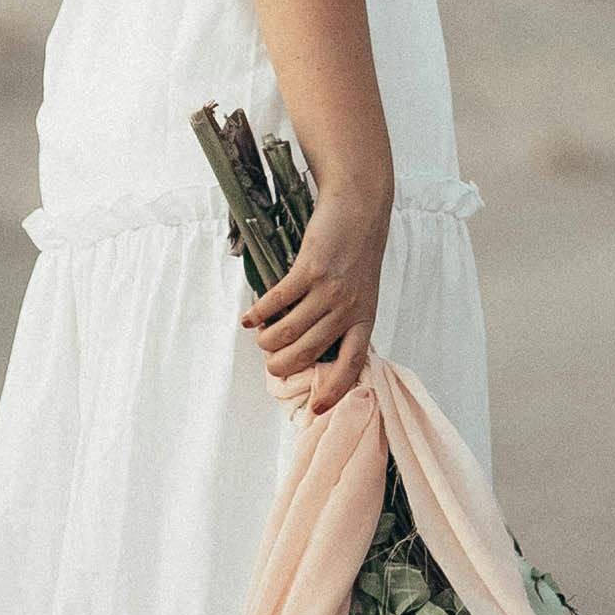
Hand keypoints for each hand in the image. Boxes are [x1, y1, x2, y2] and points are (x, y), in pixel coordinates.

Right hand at [243, 187, 390, 415]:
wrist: (360, 207)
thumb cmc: (359, 250)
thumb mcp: (363, 290)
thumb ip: (345, 318)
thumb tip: (312, 347)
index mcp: (364, 318)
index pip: (351, 364)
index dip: (333, 390)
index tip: (316, 407)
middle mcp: (348, 308)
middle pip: (308, 353)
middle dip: (283, 366)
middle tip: (271, 365)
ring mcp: (329, 290)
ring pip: (288, 331)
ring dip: (267, 340)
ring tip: (260, 338)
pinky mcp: (310, 269)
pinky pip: (277, 302)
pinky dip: (258, 313)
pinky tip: (249, 317)